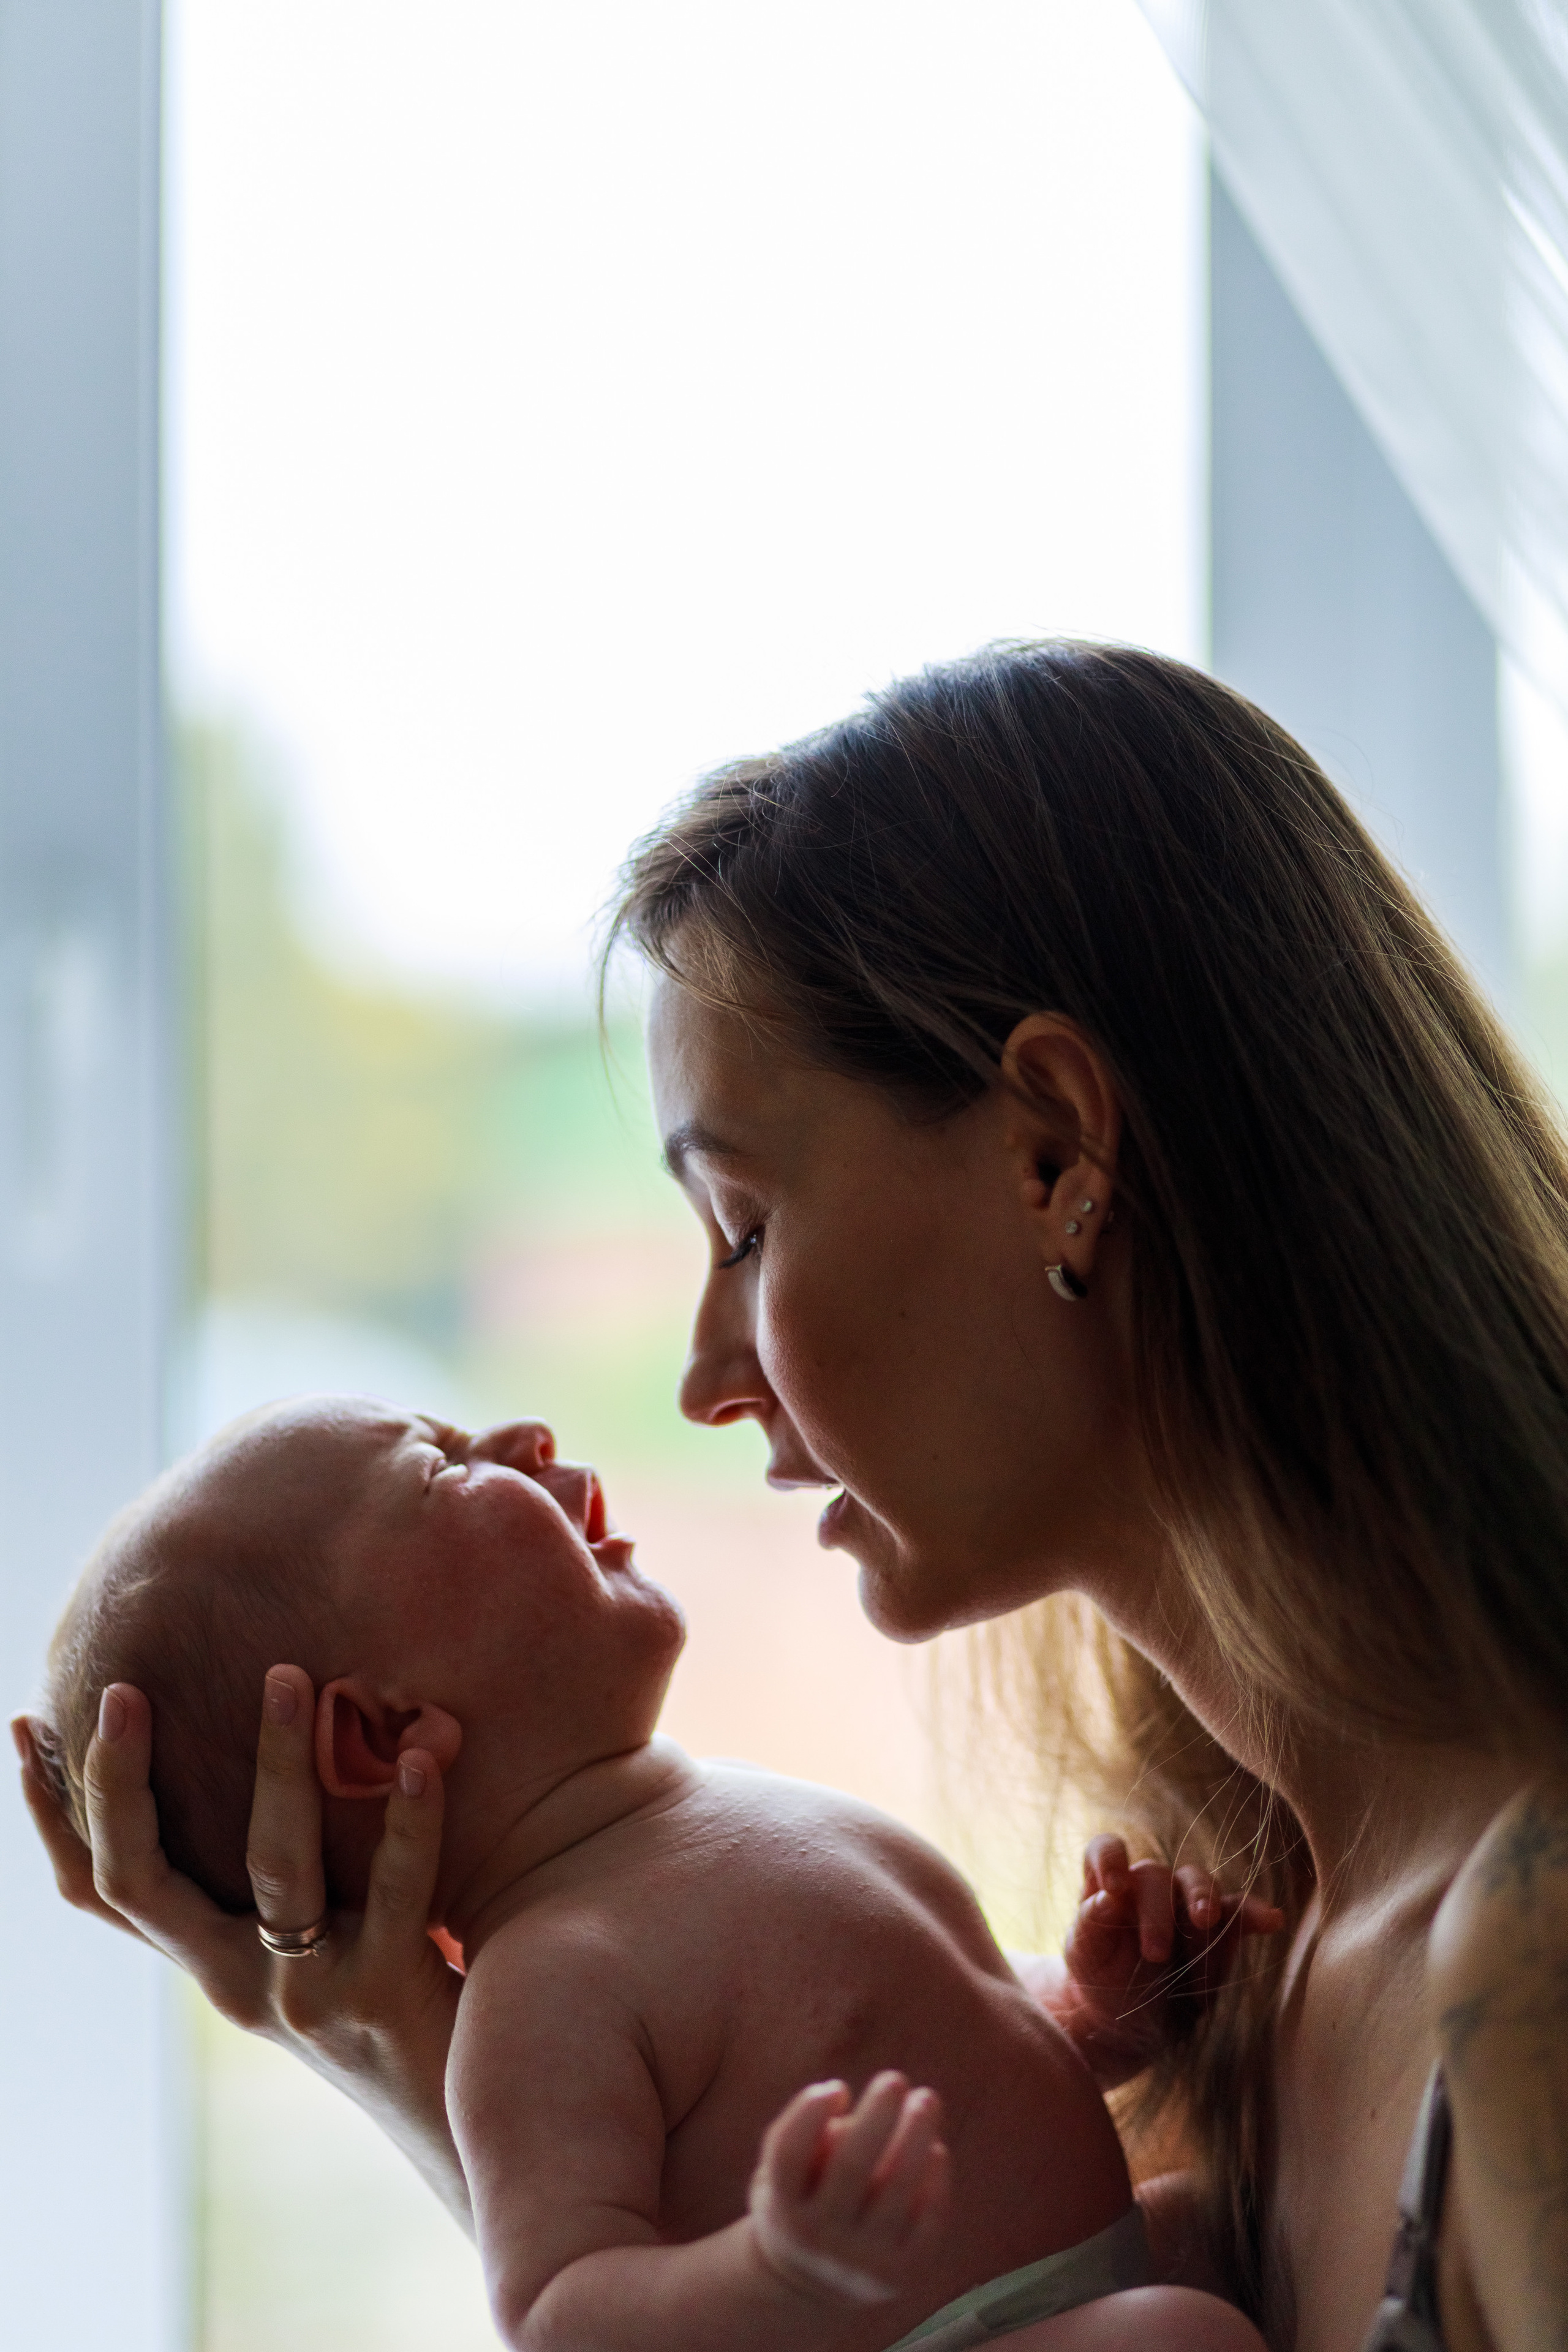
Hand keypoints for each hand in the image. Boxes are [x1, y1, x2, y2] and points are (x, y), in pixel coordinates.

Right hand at [12, 1667, 471, 2229]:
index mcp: (208, 1958)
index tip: (25, 1726)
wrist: (456, 2112)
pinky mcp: (378, 1993)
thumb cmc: (387, 1999)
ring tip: (286, 1675)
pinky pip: (394, 1889)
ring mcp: (301, 1991)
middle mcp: (234, 1978)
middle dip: (118, 1781)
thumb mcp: (309, 1939)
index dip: (54, 1816)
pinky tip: (417, 1757)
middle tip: (122, 1689)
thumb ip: (288, 1860)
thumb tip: (297, 1718)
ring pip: (272, 1863)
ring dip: (277, 1761)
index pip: (101, 1889)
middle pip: (141, 1879)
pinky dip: (408, 1817)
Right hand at [748, 2073, 949, 2309]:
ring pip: (895, 2189)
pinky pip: (926, 2222)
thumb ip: (797, 2130)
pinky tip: (935, 2149)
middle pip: (850, 2166)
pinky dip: (935, 2181)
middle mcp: (818, 2239)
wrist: (812, 2286)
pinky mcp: (901, 2274)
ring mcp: (861, 2261)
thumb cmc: (800, 2201)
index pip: (789, 2156)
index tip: (836, 2086)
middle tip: (895, 2080)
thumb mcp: (778, 2174)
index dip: (808, 2115)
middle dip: (877, 2116)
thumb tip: (838, 2092)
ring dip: (915, 2136)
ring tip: (926, 2100)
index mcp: (781, 2208)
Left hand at [1054, 1836, 1283, 2088]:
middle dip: (1157, 1912)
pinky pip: (1239, 1912)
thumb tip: (1105, 1899)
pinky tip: (1271, 1919)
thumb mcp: (1086, 1959)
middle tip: (1154, 1953)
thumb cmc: (1100, 1981)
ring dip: (1202, 1901)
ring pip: (1199, 1885)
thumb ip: (1091, 1927)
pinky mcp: (1220, 1930)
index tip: (1114, 1886)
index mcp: (1110, 1886)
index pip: (1108, 1850)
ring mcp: (1187, 1905)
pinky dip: (1254, 1912)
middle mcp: (1149, 1887)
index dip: (1111, 1858)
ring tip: (1206, 1922)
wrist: (1132, 2024)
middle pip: (1157, 1875)